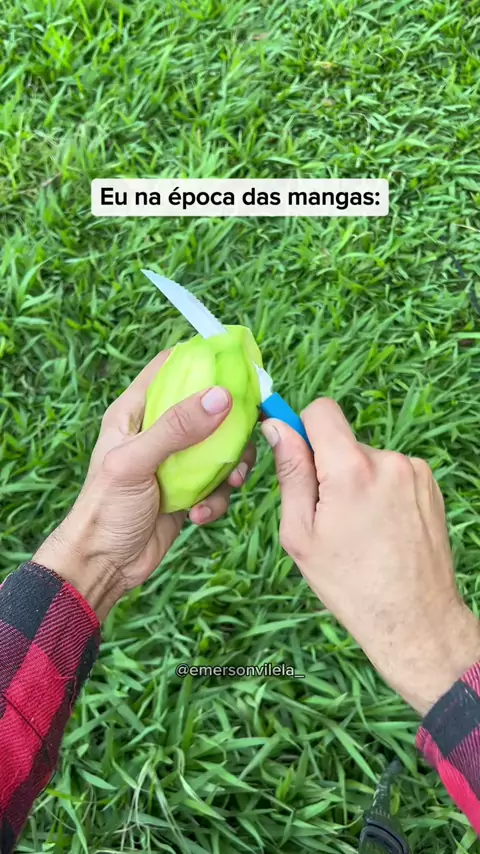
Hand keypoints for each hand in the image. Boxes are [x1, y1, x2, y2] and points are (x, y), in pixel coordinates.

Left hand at [34, 350, 254, 620]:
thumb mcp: (136, 462)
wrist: (104, 566)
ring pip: (221, 447)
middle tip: (249, 434)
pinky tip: (199, 514)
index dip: (203, 358)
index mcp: (135, 412)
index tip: (237, 363)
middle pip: (207, 407)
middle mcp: (157, 431)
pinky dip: (216, 499)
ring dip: (231, 466)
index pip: (170, 367)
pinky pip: (218, 484)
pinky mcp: (189, 491)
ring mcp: (175, 462)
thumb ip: (176, 428)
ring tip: (228, 483)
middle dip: (231, 422)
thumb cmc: (105, 509)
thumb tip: (221, 395)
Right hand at [262, 399, 479, 714]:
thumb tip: (276, 427)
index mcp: (351, 470)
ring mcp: (415, 471)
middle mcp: (389, 461)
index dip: (303, 428)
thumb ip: (290, 472)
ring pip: (367, 459)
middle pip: (343, 441)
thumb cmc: (349, 584)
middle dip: (329, 468)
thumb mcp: (300, 533)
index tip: (298, 457)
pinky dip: (381, 491)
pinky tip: (383, 529)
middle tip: (330, 517)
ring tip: (361, 529)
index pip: (321, 410)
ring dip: (357, 482)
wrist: (414, 619)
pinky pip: (391, 472)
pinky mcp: (430, 484)